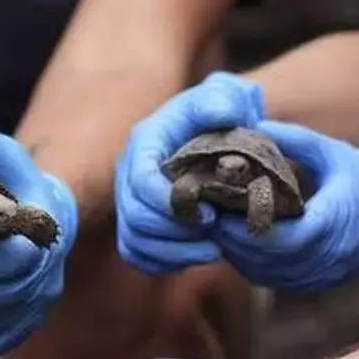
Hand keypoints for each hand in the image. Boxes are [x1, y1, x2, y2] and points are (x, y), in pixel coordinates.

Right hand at [114, 71, 263, 274]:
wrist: (220, 132)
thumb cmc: (224, 113)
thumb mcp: (229, 96)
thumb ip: (226, 98)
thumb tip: (223, 114)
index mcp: (145, 143)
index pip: (142, 181)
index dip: (172, 204)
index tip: (211, 214)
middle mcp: (129, 173)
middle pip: (134, 217)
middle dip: (175, 233)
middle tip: (216, 237)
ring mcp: (131, 201)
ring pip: (133, 241)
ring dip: (173, 253)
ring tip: (213, 251)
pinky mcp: (138, 224)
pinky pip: (137, 255)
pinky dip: (163, 262)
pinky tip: (196, 257)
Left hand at [212, 120, 358, 290]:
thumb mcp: (333, 154)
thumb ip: (294, 140)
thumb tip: (254, 125)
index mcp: (331, 225)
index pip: (279, 238)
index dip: (244, 228)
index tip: (220, 209)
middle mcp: (322, 258)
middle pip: (263, 258)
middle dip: (232, 238)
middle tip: (208, 214)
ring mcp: (315, 276)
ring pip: (261, 273)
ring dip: (236, 251)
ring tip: (217, 224)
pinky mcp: (309, 284)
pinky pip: (269, 279)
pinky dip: (249, 262)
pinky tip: (236, 240)